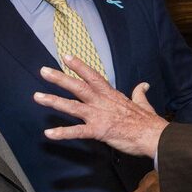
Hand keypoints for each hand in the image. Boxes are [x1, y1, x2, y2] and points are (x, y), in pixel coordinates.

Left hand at [34, 56, 168, 158]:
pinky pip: (78, 132)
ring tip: (37, 97)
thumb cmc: (148, 121)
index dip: (79, 66)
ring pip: (72, 106)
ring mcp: (99, 115)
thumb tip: (144, 85)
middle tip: (43, 71)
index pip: (93, 76)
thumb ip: (139, 92)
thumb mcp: (142, 102)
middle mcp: (102, 102)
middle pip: (78, 87)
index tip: (66, 56)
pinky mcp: (99, 131)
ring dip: (54, 101)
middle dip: (60, 78)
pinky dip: (63, 132)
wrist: (153, 135)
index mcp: (111, 94)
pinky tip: (49, 133)